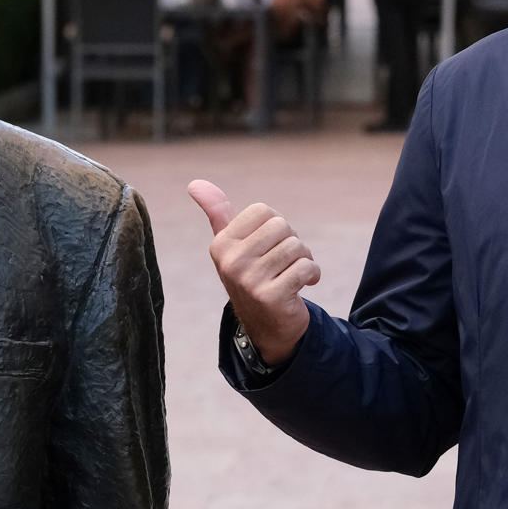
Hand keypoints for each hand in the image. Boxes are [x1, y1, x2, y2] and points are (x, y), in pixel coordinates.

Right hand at [188, 179, 317, 365]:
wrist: (267, 325)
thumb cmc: (252, 275)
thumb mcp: (232, 244)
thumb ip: (217, 213)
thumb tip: (194, 183)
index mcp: (221, 244)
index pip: (263, 211)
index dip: (275, 226)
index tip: (270, 246)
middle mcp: (230, 262)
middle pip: (281, 226)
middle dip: (292, 243)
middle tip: (284, 263)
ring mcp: (249, 281)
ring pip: (295, 247)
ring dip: (305, 260)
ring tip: (293, 274)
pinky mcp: (271, 297)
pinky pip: (306, 268)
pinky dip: (313, 274)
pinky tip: (304, 285)